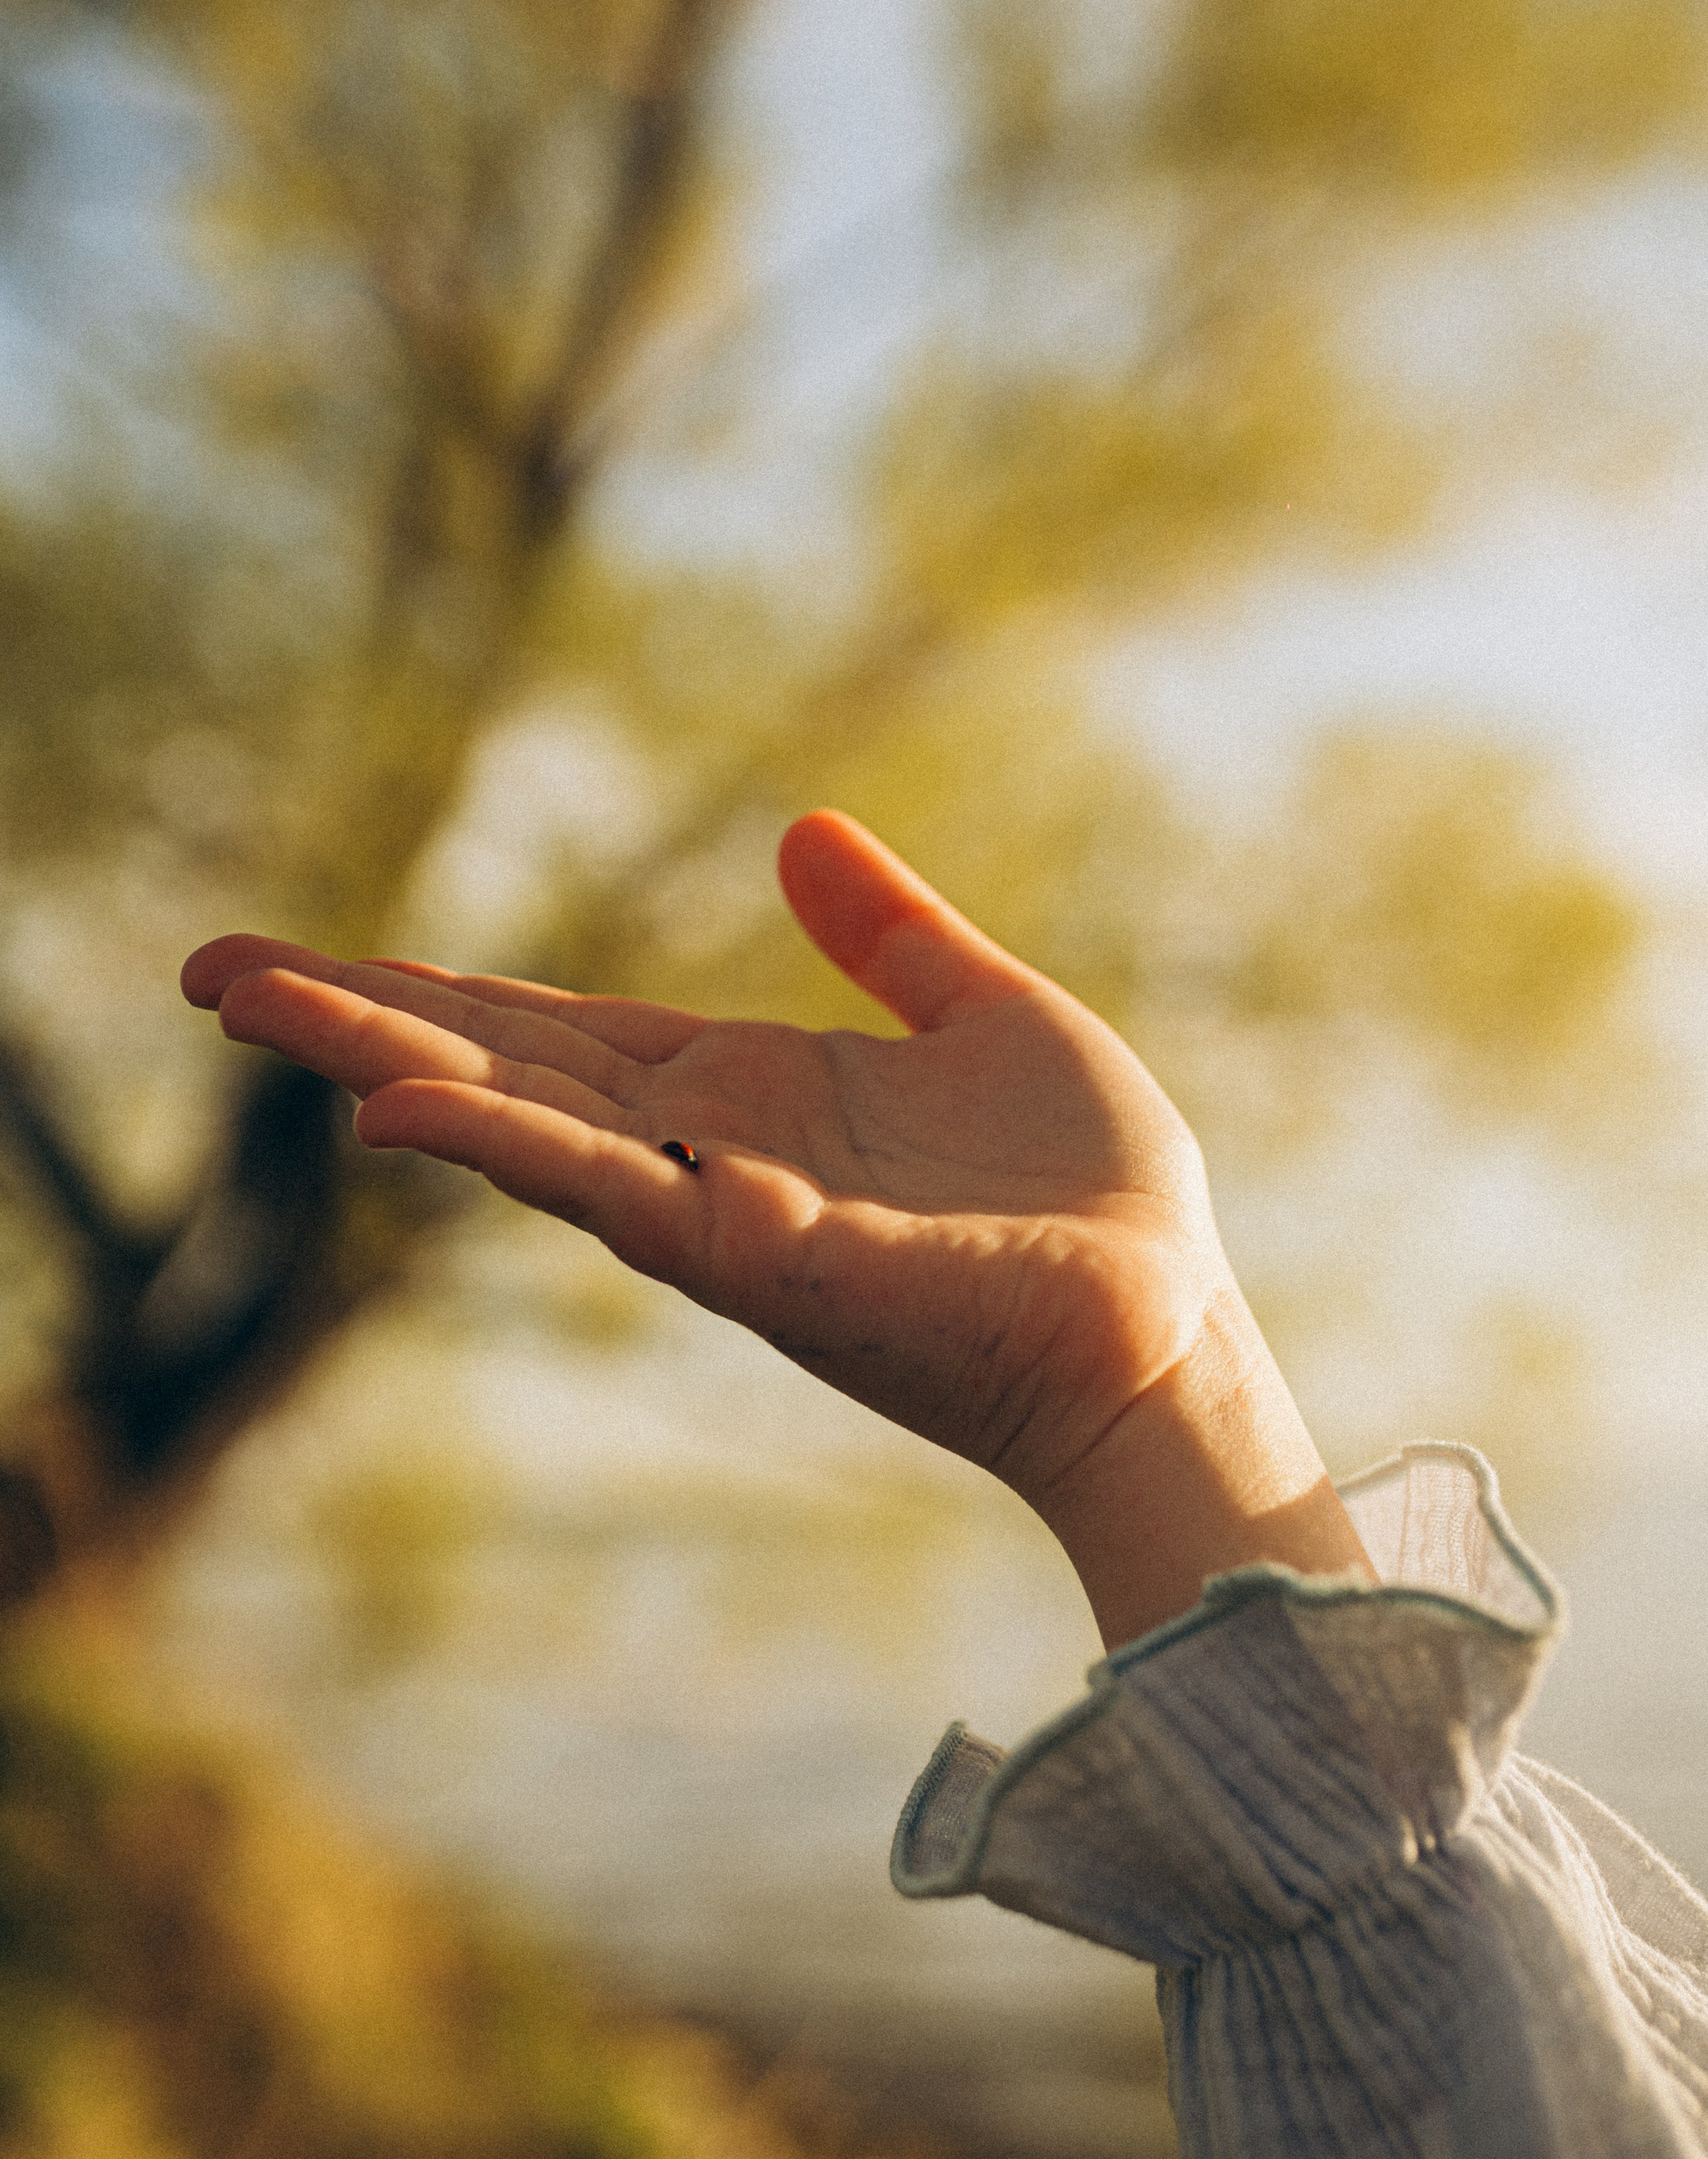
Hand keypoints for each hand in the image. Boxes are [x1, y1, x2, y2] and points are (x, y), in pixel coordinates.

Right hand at [182, 811, 1369, 1642]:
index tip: (293, 959)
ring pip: (533, 1133)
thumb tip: (801, 827)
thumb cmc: (1086, 1199)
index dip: (422, 991)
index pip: (546, 1033)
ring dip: (397, 1073)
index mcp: (741, 1094)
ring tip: (267, 1013)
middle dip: (355, 1026)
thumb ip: (888, 936)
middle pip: (499, 1075)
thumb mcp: (985, 1016)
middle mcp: (706, 1156)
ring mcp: (733, 1215)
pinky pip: (639, 1202)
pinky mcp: (788, 1266)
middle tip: (207, 971)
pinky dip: (531, 1161)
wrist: (1165, 1330)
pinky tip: (426, 1121)